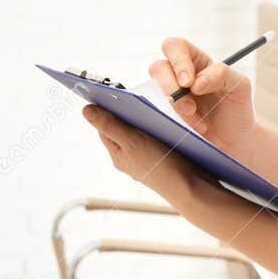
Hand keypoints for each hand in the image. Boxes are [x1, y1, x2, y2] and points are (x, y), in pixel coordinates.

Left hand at [82, 104, 206, 209]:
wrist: (192, 187)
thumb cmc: (159, 166)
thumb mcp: (131, 142)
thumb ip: (110, 125)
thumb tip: (85, 110)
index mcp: (117, 154)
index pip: (104, 126)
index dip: (107, 108)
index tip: (112, 92)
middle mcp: (128, 157)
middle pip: (122, 127)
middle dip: (128, 112)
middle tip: (137, 98)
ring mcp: (145, 157)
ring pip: (140, 131)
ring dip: (145, 118)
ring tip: (154, 108)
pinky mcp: (162, 155)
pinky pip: (155, 136)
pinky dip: (159, 126)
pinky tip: (167, 120)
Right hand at [150, 37, 257, 152]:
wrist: (234, 141)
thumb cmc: (237, 108)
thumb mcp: (240, 86)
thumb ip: (221, 74)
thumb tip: (196, 82)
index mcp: (196, 61)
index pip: (176, 47)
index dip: (178, 60)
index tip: (188, 82)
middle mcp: (177, 75)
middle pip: (158, 67)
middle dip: (172, 88)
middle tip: (190, 107)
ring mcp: (168, 95)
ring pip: (155, 91)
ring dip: (175, 108)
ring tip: (197, 122)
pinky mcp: (163, 114)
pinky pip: (154, 112)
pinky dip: (171, 120)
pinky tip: (189, 128)